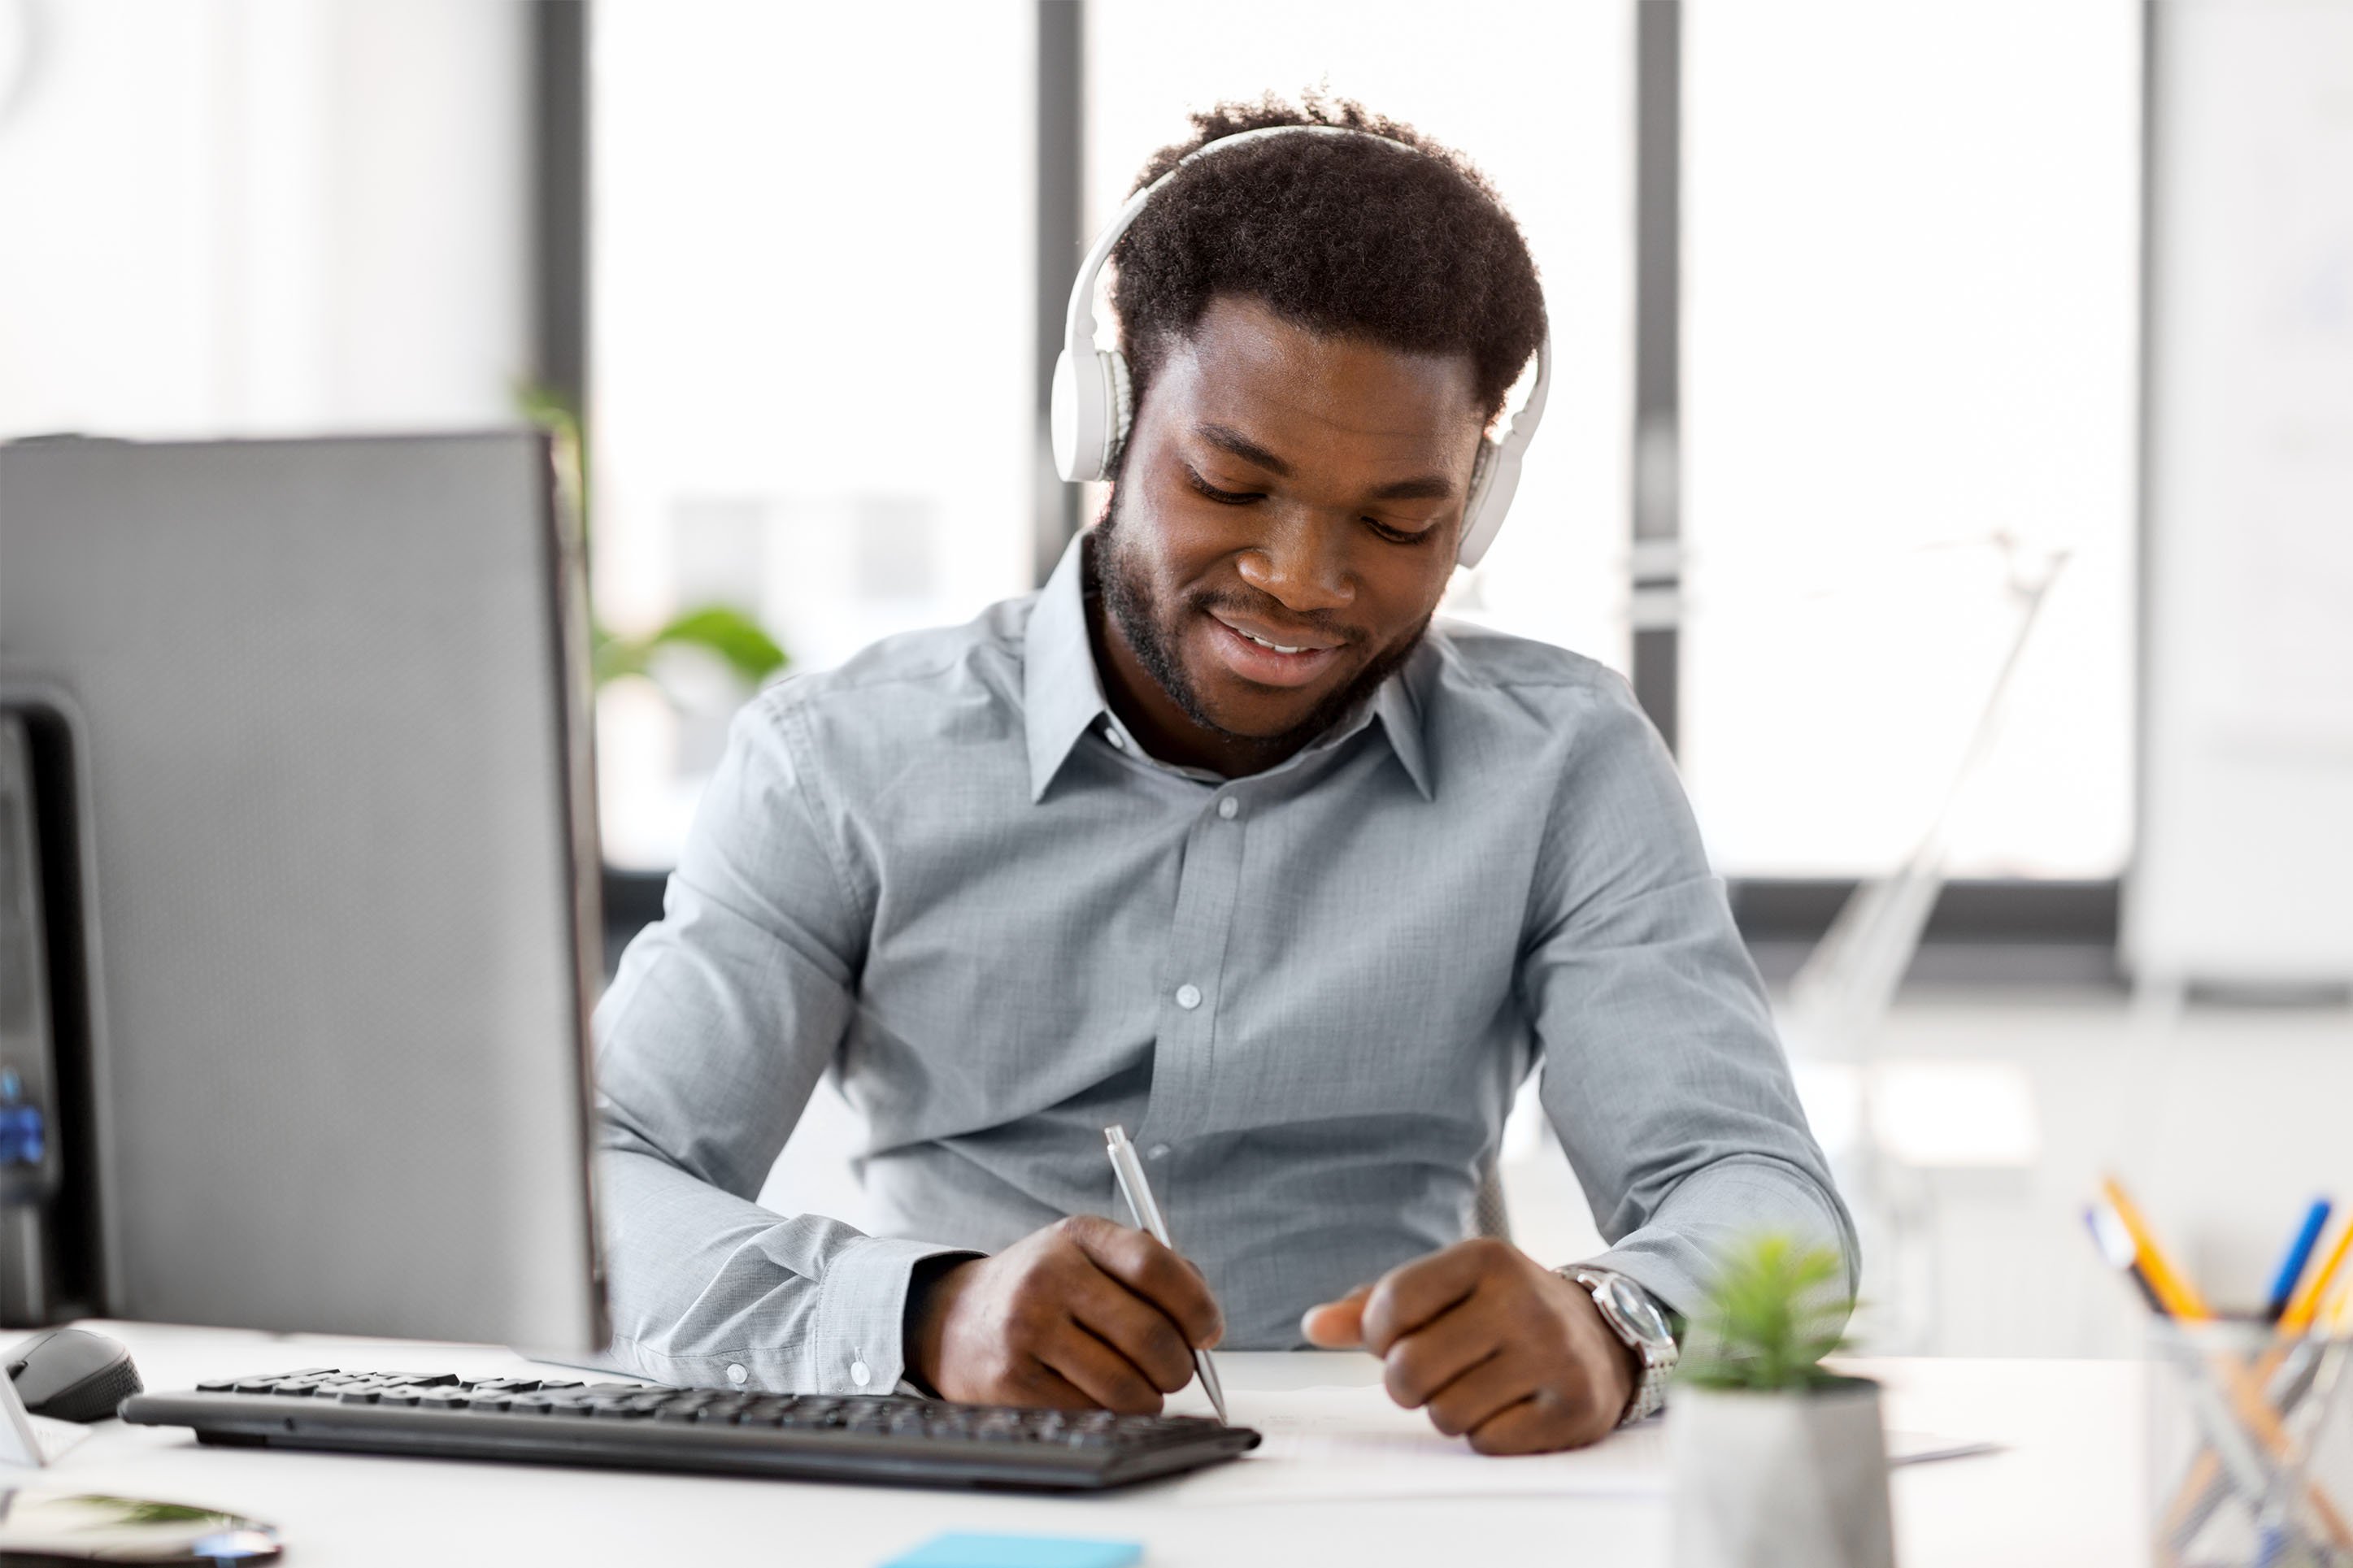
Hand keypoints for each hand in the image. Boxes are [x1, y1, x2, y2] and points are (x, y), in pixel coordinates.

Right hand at [906, 1215, 1223, 1412]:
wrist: (955, 1320)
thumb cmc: (1044, 1289)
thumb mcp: (1087, 1255)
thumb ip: (1151, 1274)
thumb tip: (1206, 1324)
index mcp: (1078, 1235)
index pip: (1154, 1265)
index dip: (1196, 1305)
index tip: (1209, 1331)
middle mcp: (1048, 1276)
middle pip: (1148, 1335)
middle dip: (1179, 1366)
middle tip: (1176, 1371)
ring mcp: (1026, 1330)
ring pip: (1126, 1386)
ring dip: (1149, 1398)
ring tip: (1139, 1387)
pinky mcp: (1013, 1382)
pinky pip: (1092, 1414)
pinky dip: (1111, 1414)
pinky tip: (1098, 1396)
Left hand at [1301, 1238, 1639, 1453]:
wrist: (1602, 1335)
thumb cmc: (1502, 1312)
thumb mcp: (1446, 1290)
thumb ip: (1375, 1306)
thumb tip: (1313, 1325)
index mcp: (1484, 1258)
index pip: (1390, 1306)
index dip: (1378, 1336)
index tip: (1399, 1338)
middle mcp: (1522, 1300)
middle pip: (1410, 1370)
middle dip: (1407, 1384)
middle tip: (1435, 1373)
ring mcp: (1553, 1355)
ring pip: (1446, 1413)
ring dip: (1448, 1411)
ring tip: (1477, 1386)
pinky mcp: (1573, 1407)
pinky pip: (1488, 1443)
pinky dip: (1488, 1434)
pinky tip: (1510, 1407)